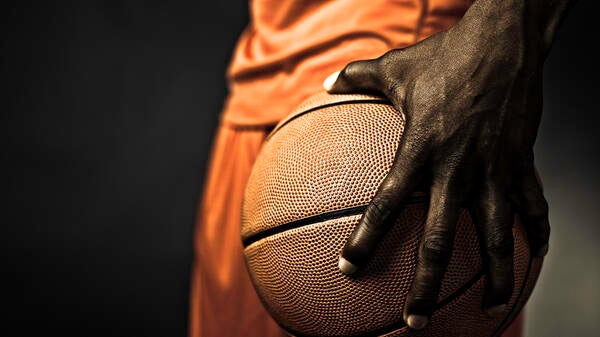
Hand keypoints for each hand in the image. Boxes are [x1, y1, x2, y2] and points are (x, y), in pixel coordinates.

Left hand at [323, 0, 549, 329]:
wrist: (505, 42)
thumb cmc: (447, 54)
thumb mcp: (395, 65)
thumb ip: (357, 77)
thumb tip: (327, 80)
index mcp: (419, 150)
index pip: (386, 204)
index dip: (366, 240)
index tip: (349, 271)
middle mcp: (455, 168)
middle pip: (440, 240)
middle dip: (428, 286)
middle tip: (416, 321)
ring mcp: (493, 169)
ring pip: (497, 235)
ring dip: (498, 277)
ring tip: (496, 310)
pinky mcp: (522, 162)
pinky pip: (533, 205)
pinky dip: (537, 231)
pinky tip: (537, 255)